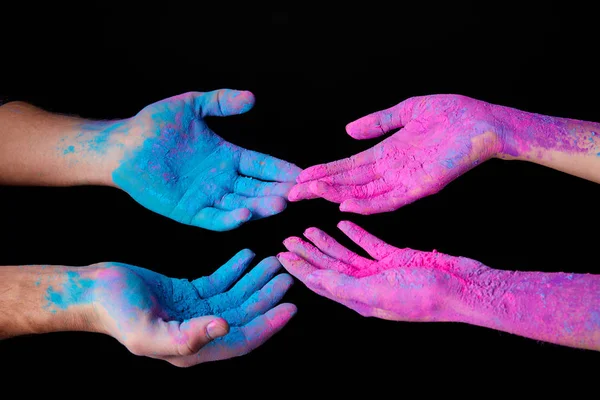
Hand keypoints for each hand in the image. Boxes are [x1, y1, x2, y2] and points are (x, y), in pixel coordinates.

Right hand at [89, 250, 295, 366]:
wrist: (94, 291)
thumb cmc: (117, 314)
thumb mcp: (148, 333)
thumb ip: (187, 338)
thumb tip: (225, 329)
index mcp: (193, 348)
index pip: (242, 341)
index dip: (268, 326)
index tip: (291, 307)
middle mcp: (199, 332)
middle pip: (244, 315)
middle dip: (267, 296)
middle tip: (287, 275)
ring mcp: (195, 311)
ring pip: (236, 296)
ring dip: (255, 279)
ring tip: (274, 261)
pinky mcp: (189, 292)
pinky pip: (220, 281)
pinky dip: (235, 269)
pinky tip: (249, 255)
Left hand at [113, 89, 301, 230]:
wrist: (122, 144)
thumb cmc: (153, 124)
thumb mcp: (192, 106)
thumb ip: (221, 101)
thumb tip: (252, 98)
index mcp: (227, 157)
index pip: (261, 165)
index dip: (280, 169)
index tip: (301, 172)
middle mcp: (221, 180)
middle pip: (257, 188)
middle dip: (278, 191)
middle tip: (298, 192)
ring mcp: (206, 198)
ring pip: (241, 205)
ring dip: (260, 206)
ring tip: (279, 204)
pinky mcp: (189, 212)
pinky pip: (214, 219)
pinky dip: (230, 219)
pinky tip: (245, 214)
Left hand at [278, 221, 485, 321]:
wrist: (462, 288)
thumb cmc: (423, 295)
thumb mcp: (379, 292)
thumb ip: (345, 286)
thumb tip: (314, 280)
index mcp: (359, 298)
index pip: (320, 282)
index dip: (299, 268)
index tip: (280, 255)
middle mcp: (367, 286)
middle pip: (329, 267)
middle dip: (308, 253)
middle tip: (288, 238)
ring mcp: (381, 272)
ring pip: (347, 255)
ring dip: (328, 242)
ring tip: (309, 229)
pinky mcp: (395, 258)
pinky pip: (370, 245)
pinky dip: (356, 233)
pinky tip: (344, 223)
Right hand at [289, 94, 503, 213]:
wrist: (485, 122)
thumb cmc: (452, 114)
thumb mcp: (407, 111)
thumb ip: (378, 122)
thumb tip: (347, 130)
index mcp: (387, 153)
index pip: (348, 166)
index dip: (324, 172)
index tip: (300, 177)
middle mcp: (391, 170)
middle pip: (349, 182)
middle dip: (320, 187)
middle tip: (292, 193)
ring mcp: (405, 181)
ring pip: (363, 193)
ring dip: (336, 194)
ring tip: (310, 195)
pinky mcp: (421, 187)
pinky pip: (389, 200)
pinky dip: (367, 205)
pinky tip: (345, 205)